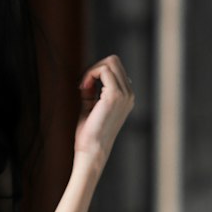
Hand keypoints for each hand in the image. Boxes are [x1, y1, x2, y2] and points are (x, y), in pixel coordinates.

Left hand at [74, 54, 134, 168]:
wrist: (92, 150)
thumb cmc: (90, 133)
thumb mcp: (91, 105)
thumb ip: (93, 90)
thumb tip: (89, 75)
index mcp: (126, 97)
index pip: (115, 69)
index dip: (96, 72)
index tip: (84, 86)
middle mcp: (129, 94)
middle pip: (114, 61)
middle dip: (94, 68)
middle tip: (83, 84)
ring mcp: (125, 94)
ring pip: (110, 62)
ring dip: (92, 70)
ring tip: (82, 87)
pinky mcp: (115, 95)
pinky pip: (103, 70)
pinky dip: (90, 74)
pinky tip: (82, 88)